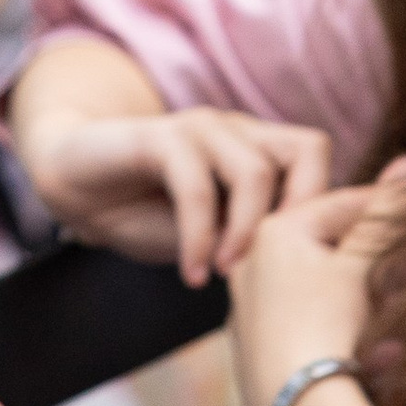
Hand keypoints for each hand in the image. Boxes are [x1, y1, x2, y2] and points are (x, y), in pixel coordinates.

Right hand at [22, 95, 333, 284]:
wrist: (77, 188)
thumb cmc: (150, 215)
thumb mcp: (214, 235)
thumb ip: (254, 240)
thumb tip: (307, 275)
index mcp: (258, 148)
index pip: (317, 159)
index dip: (327, 207)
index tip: (311, 269)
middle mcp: (237, 130)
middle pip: (306, 151)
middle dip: (300, 216)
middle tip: (277, 270)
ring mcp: (199, 128)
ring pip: (253, 171)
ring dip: (246, 234)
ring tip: (225, 277)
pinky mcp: (157, 137)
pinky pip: (194, 184)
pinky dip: (198, 236)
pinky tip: (192, 274)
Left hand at [225, 164, 405, 405]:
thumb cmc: (330, 324)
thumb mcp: (363, 263)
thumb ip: (387, 215)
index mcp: (272, 232)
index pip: (341, 204)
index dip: (387, 205)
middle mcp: (250, 264)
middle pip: (329, 248)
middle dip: (375, 260)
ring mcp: (249, 310)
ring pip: (321, 291)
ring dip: (362, 301)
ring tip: (392, 322)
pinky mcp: (255, 352)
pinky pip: (309, 329)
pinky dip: (341, 334)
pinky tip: (372, 356)